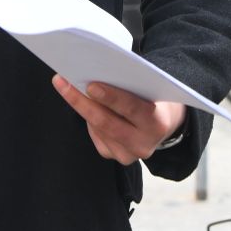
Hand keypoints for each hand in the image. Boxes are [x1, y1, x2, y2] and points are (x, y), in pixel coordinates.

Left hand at [53, 76, 186, 163]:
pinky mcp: (117, 156)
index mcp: (158, 122)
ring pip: (98, 129)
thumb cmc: (154, 98)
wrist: (165, 123)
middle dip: (83, 102)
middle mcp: (144, 143)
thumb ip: (131, 84)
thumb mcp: (151, 88)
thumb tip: (95, 74)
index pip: (132, 108)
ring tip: (66, 86)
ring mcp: (130, 154)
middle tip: (64, 83)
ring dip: (81, 107)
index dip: (111, 97)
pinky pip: (97, 137)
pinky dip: (88, 119)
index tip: (91, 85)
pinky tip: (82, 104)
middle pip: (107, 123)